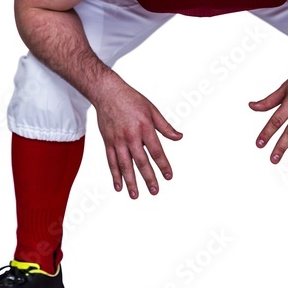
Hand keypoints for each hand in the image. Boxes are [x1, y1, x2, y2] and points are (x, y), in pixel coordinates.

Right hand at [94, 78, 182, 197]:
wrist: (107, 92)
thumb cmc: (132, 100)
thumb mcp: (152, 110)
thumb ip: (165, 127)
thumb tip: (179, 137)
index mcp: (144, 127)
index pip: (156, 150)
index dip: (163, 165)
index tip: (169, 176)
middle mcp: (131, 136)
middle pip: (141, 161)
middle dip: (149, 178)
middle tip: (155, 191)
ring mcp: (118, 140)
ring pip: (125, 165)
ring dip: (131, 181)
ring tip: (135, 195)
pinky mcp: (108, 142)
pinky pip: (111, 162)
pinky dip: (115, 175)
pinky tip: (119, 186)